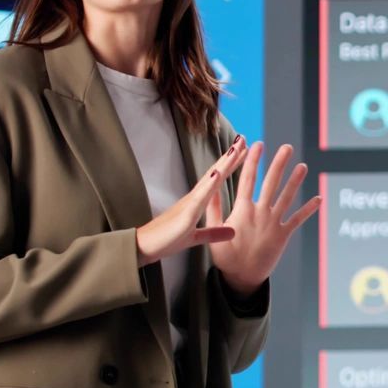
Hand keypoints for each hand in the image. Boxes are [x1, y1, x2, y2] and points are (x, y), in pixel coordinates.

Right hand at [135, 140, 247, 266]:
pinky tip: (217, 173)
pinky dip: (208, 185)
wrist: (144, 248)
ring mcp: (189, 204)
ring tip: (234, 148)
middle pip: (215, 173)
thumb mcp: (195, 238)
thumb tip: (232, 232)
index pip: (217, 180)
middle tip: (243, 139)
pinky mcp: (185, 215)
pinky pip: (199, 198)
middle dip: (229, 157)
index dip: (229, 166)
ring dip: (222, 164)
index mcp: (197, 203)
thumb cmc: (166, 240)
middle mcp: (194, 199)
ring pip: (209, 181)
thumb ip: (213, 233)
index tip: (243, 151)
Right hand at [208, 140, 320, 293]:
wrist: (242, 279)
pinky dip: (309, 209)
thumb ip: (214, 208)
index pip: (246, 179)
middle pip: (270, 183)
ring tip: (303, 166)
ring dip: (295, 181)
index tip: (257, 144)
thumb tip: (209, 187)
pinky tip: (319, 199)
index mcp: (242, 210)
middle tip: (286, 147)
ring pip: (286, 197)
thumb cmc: (226, 256)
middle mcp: (259, 213)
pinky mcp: (283, 235)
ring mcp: (273, 224)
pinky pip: (298, 220)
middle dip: (278, 164)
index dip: (252, 161)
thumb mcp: (215, 231)